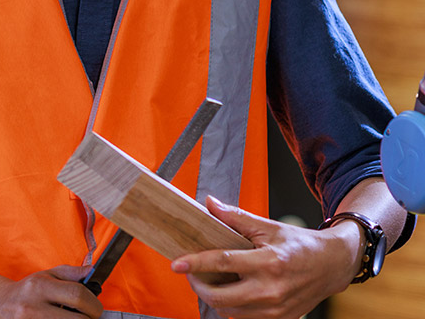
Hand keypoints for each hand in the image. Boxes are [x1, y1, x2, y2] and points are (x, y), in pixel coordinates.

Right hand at [0, 266, 101, 318]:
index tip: (94, 308)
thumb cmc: (26, 291)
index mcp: (39, 287)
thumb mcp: (44, 276)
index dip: (94, 304)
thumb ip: (70, 273)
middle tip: (85, 317)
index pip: (77, 295)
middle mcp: (33, 308)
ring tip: (70, 318)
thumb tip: (92, 271)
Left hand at [171, 195, 362, 318]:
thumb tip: (209, 203)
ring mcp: (276, 309)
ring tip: (211, 281)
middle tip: (192, 273)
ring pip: (230, 312)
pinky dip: (233, 307)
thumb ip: (236, 217)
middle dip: (199, 286)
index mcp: (268, 263)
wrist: (332, 265)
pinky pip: (246, 318)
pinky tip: (232, 291)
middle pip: (221, 298)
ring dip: (214, 298)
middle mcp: (271, 290)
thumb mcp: (268, 227)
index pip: (223, 263)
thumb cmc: (299, 244)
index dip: (196, 264)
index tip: (176, 264)